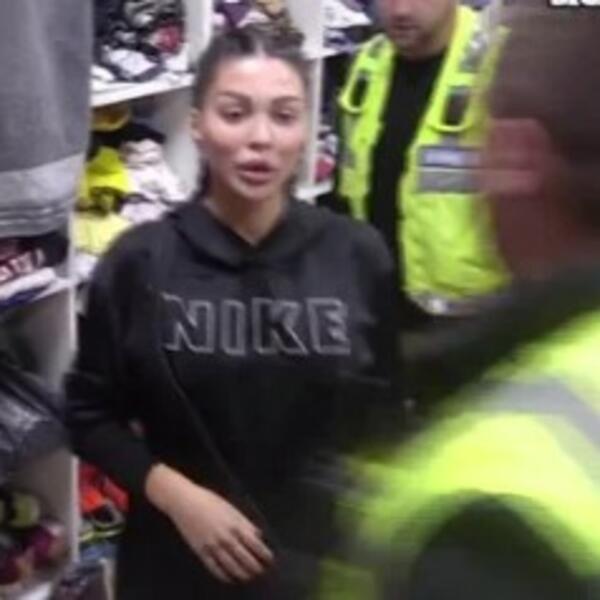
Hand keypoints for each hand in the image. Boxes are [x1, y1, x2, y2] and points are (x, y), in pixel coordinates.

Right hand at [145, 464, 273, 583]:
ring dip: (242, 573)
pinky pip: (214, 567)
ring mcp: (212, 545)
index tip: (269, 559)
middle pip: (244, 557)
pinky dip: (223, 575)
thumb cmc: (209, 500)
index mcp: (234, 524)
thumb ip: (245, 523)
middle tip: (261, 571)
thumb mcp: (231, 508)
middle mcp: (225, 536)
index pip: (254, 543)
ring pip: (231, 565)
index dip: (263, 553)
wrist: (185, 501)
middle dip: (255, 566)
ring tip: (249, 577)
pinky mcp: (200, 551)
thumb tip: (257, 535)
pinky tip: (230, 578)